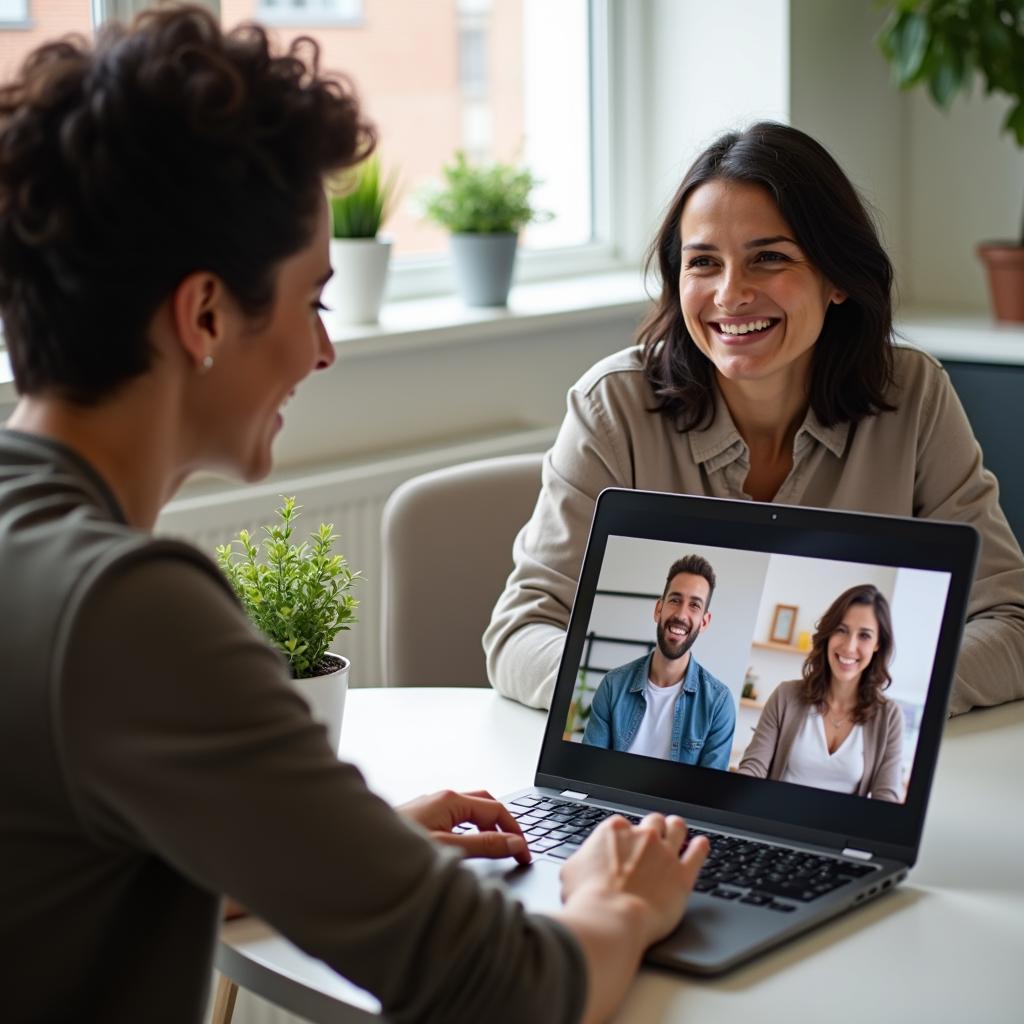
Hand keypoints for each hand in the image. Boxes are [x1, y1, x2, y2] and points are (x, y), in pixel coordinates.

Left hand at [397, 789, 530, 865]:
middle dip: (505, 823)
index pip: (497, 809)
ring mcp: (430, 807)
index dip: (516, 831)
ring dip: (487, 826)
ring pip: (469, 811)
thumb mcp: (447, 849)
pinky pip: (455, 819)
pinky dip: (470, 830)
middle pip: (485, 804)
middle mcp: (441, 798)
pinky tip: (467, 848)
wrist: (356, 853)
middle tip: (517, 847)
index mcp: (451, 800)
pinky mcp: (421, 819)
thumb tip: (514, 843)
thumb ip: (484, 846)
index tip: (525, 854)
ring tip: (499, 848)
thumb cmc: (396, 849)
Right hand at [560, 813, 708, 946]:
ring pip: (677, 828)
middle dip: (653, 827)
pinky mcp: (682, 875)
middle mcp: (643, 836)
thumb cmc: (588, 898)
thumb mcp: (571, 872)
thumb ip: (582, 861)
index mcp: (614, 830)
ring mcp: (665, 853)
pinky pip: (697, 854)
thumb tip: (582, 864)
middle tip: (653, 835)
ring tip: (678, 829)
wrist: (611, 918)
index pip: (624, 824)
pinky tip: (701, 845)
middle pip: (653, 821)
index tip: (625, 846)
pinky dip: (700, 847)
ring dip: (677, 828)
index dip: (625, 836)